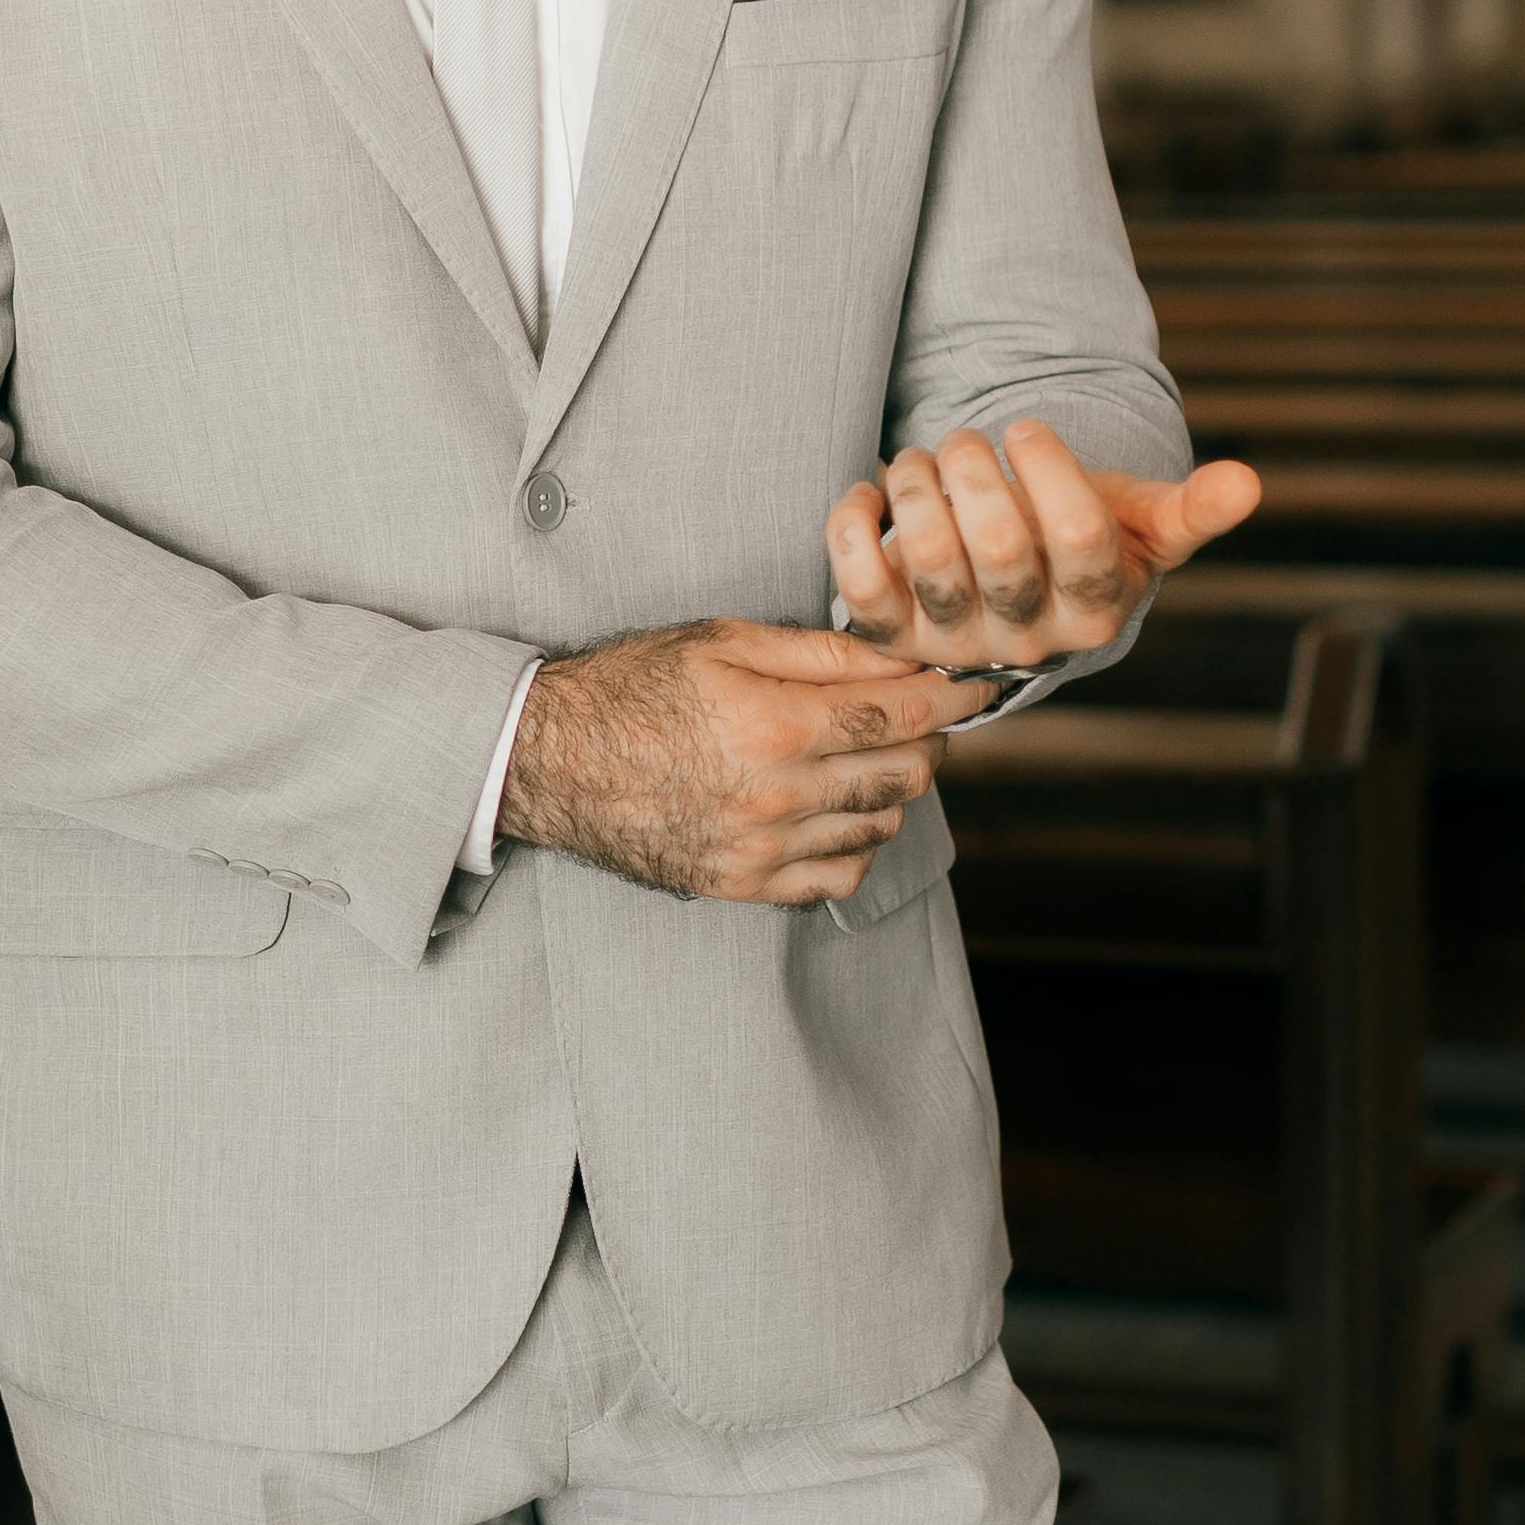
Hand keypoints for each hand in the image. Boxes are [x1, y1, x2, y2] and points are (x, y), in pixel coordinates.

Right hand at [501, 622, 987, 904]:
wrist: (549, 761)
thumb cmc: (632, 687)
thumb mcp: (722, 640)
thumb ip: (820, 650)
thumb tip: (904, 653)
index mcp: (775, 722)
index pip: (905, 712)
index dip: (955, 693)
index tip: (974, 680)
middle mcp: (777, 794)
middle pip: (908, 773)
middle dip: (930, 736)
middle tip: (918, 710)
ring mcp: (762, 849)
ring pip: (881, 824)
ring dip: (894, 787)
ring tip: (868, 754)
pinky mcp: (745, 884)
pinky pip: (840, 875)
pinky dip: (857, 842)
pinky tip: (835, 808)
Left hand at [826, 417, 1263, 674]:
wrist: (1006, 596)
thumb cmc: (1079, 544)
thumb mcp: (1143, 527)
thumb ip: (1193, 509)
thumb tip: (1249, 483)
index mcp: (1095, 612)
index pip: (1083, 541)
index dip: (1052, 470)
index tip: (1027, 428)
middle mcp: (1024, 640)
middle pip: (999, 549)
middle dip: (978, 469)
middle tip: (969, 439)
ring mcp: (951, 643)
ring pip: (927, 558)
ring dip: (919, 483)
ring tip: (926, 458)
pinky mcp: (889, 637)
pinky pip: (856, 584)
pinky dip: (855, 520)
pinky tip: (875, 490)